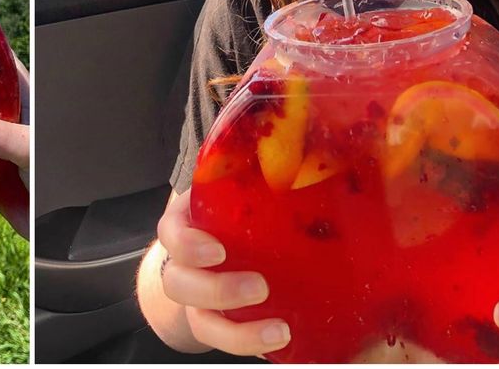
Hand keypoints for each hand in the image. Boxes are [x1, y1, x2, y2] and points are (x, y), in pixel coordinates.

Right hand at [157, 188, 289, 355]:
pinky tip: (284, 338)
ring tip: (278, 330)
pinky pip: (224, 340)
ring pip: (199, 320)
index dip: (187, 245)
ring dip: (235, 331)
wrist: (234, 241)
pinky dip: (250, 343)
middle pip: (179, 283)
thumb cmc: (245, 207)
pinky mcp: (221, 321)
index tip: (219, 251)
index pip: (171, 232)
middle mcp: (189, 263)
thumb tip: (326, 154)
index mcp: (191, 223)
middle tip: (260, 287)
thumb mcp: (247, 188)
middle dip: (216, 290)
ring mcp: (202, 297)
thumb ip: (267, 177)